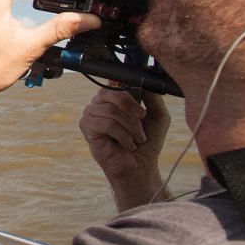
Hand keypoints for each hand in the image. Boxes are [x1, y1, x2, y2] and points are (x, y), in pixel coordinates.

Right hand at [79, 88, 170, 208]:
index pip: (116, 81)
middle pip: (112, 92)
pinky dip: (122, 135)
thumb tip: (147, 79)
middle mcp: (101, 102)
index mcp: (115, 97)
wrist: (141, 165)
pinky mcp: (87, 127)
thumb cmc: (147, 142)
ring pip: (111, 111)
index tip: (142, 101)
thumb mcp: (158, 115)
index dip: (128, 87)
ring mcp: (91, 113)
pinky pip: (105, 124)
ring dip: (130, 127)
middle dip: (132, 108)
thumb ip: (153, 96)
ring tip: (137, 139)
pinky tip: (127, 144)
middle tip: (142, 119)